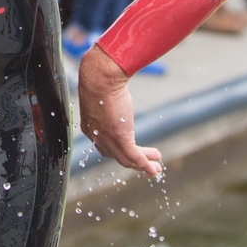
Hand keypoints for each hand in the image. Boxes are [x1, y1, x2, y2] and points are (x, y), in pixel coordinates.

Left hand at [77, 46, 162, 176]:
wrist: (100, 78)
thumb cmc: (100, 81)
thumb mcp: (102, 97)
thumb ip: (107, 103)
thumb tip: (115, 96)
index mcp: (90, 128)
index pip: (105, 147)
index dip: (120, 152)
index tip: (134, 151)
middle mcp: (96, 137)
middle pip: (117, 156)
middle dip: (134, 162)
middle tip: (147, 165)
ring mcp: (108, 139)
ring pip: (127, 159)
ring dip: (143, 165)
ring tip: (156, 167)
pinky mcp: (120, 137)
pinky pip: (134, 156)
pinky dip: (144, 164)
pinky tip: (153, 168)